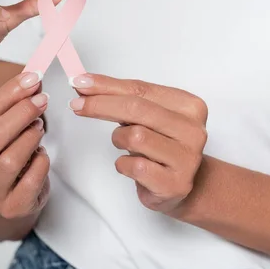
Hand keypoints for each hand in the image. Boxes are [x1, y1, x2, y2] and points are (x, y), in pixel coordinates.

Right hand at [0, 72, 50, 218]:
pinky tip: (41, 154)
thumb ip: (10, 106)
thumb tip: (32, 79)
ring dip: (31, 137)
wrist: (10, 198)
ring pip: (11, 158)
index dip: (10, 93)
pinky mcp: (11, 207)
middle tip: (41, 100)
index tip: (32, 78)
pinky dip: (41, 161)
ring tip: (39, 128)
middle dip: (21, 113)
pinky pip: (31, 179)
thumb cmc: (2, 157)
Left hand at [68, 74, 207, 213]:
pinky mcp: (175, 183)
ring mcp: (187, 158)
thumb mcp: (146, 117)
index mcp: (189, 106)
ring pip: (135, 136)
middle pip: (136, 108)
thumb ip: (120, 98)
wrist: (183, 186)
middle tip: (77, 106)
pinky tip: (132, 166)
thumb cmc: (160, 146)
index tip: (80, 82)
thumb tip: (85, 85)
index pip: (140, 89)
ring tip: (127, 145)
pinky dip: (123, 164)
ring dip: (119, 140)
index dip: (106, 85)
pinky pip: (134, 166)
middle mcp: (193, 130)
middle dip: (100, 105)